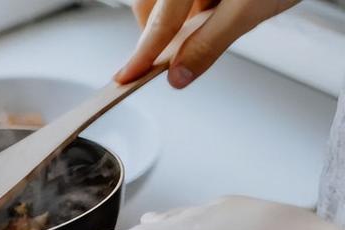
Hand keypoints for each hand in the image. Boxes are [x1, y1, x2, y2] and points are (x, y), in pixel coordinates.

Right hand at [116, 0, 300, 87]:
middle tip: (178, 49)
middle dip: (160, 32)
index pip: (159, 22)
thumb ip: (210, 43)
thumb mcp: (249, 8)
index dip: (143, 54)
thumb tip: (179, 75)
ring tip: (212, 14)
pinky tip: (214, 4)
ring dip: (177, 18)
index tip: (126, 77)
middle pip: (150, 7)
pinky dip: (189, 6)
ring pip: (160, 1)